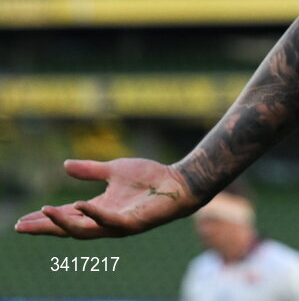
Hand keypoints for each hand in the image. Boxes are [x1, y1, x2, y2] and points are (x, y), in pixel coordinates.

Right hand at [14, 157, 199, 238]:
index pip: (66, 217)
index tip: (22, 221)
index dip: (45, 219)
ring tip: (45, 213)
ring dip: (63, 223)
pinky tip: (81, 206)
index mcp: (98, 209)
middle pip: (68, 229)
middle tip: (22, 226)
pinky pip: (110, 221)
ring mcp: (118, 224)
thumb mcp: (114, 170)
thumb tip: (65, 165)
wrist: (178, 182)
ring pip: (84, 230)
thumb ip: (90, 170)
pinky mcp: (132, 223)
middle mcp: (104, 220)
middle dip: (45, 228)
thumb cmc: (149, 178)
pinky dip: (94, 215)